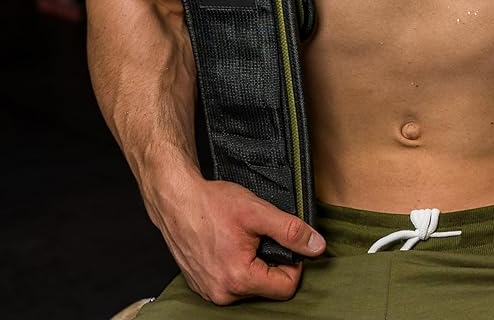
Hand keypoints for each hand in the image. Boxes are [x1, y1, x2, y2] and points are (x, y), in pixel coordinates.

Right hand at [148, 176, 325, 303]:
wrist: (176, 200)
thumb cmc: (212, 204)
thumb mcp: (258, 211)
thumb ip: (291, 230)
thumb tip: (317, 246)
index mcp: (239, 279)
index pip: (286, 288)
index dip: (293, 262)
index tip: (284, 241)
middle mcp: (222, 293)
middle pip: (267, 288)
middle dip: (271, 262)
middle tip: (259, 236)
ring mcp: (209, 292)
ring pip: (249, 286)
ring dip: (253, 264)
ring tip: (242, 239)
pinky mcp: (200, 285)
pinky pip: (230, 283)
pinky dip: (236, 266)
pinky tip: (228, 245)